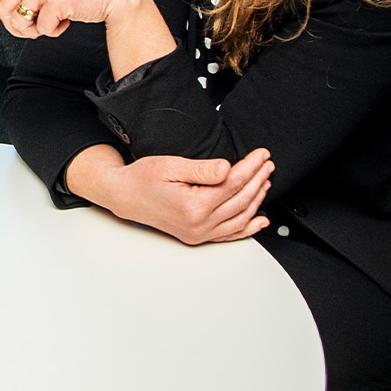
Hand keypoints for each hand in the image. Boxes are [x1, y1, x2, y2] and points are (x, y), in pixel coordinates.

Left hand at [0, 0, 174, 79]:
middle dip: (18, 28)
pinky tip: (69, 19)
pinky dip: (56, 32)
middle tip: (38, 29)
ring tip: (55, 21)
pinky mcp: (54, 0)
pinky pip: (42, 30)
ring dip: (36, 31)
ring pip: (20, 23)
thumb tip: (13, 18)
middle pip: (4, 14)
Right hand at [68, 146, 273, 245]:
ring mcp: (198, 233)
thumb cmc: (141, 179)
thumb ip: (201, 169)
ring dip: (257, 199)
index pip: (232, 183)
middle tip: (267, 164)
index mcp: (193, 206)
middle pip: (240, 200)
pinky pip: (229, 235)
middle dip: (258, 180)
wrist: (123, 195)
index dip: (251, 167)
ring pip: (239, 218)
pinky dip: (248, 228)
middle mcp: (198, 224)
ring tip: (266, 181)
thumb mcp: (170, 165)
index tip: (261, 154)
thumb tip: (228, 168)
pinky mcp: (196, 236)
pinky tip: (260, 220)